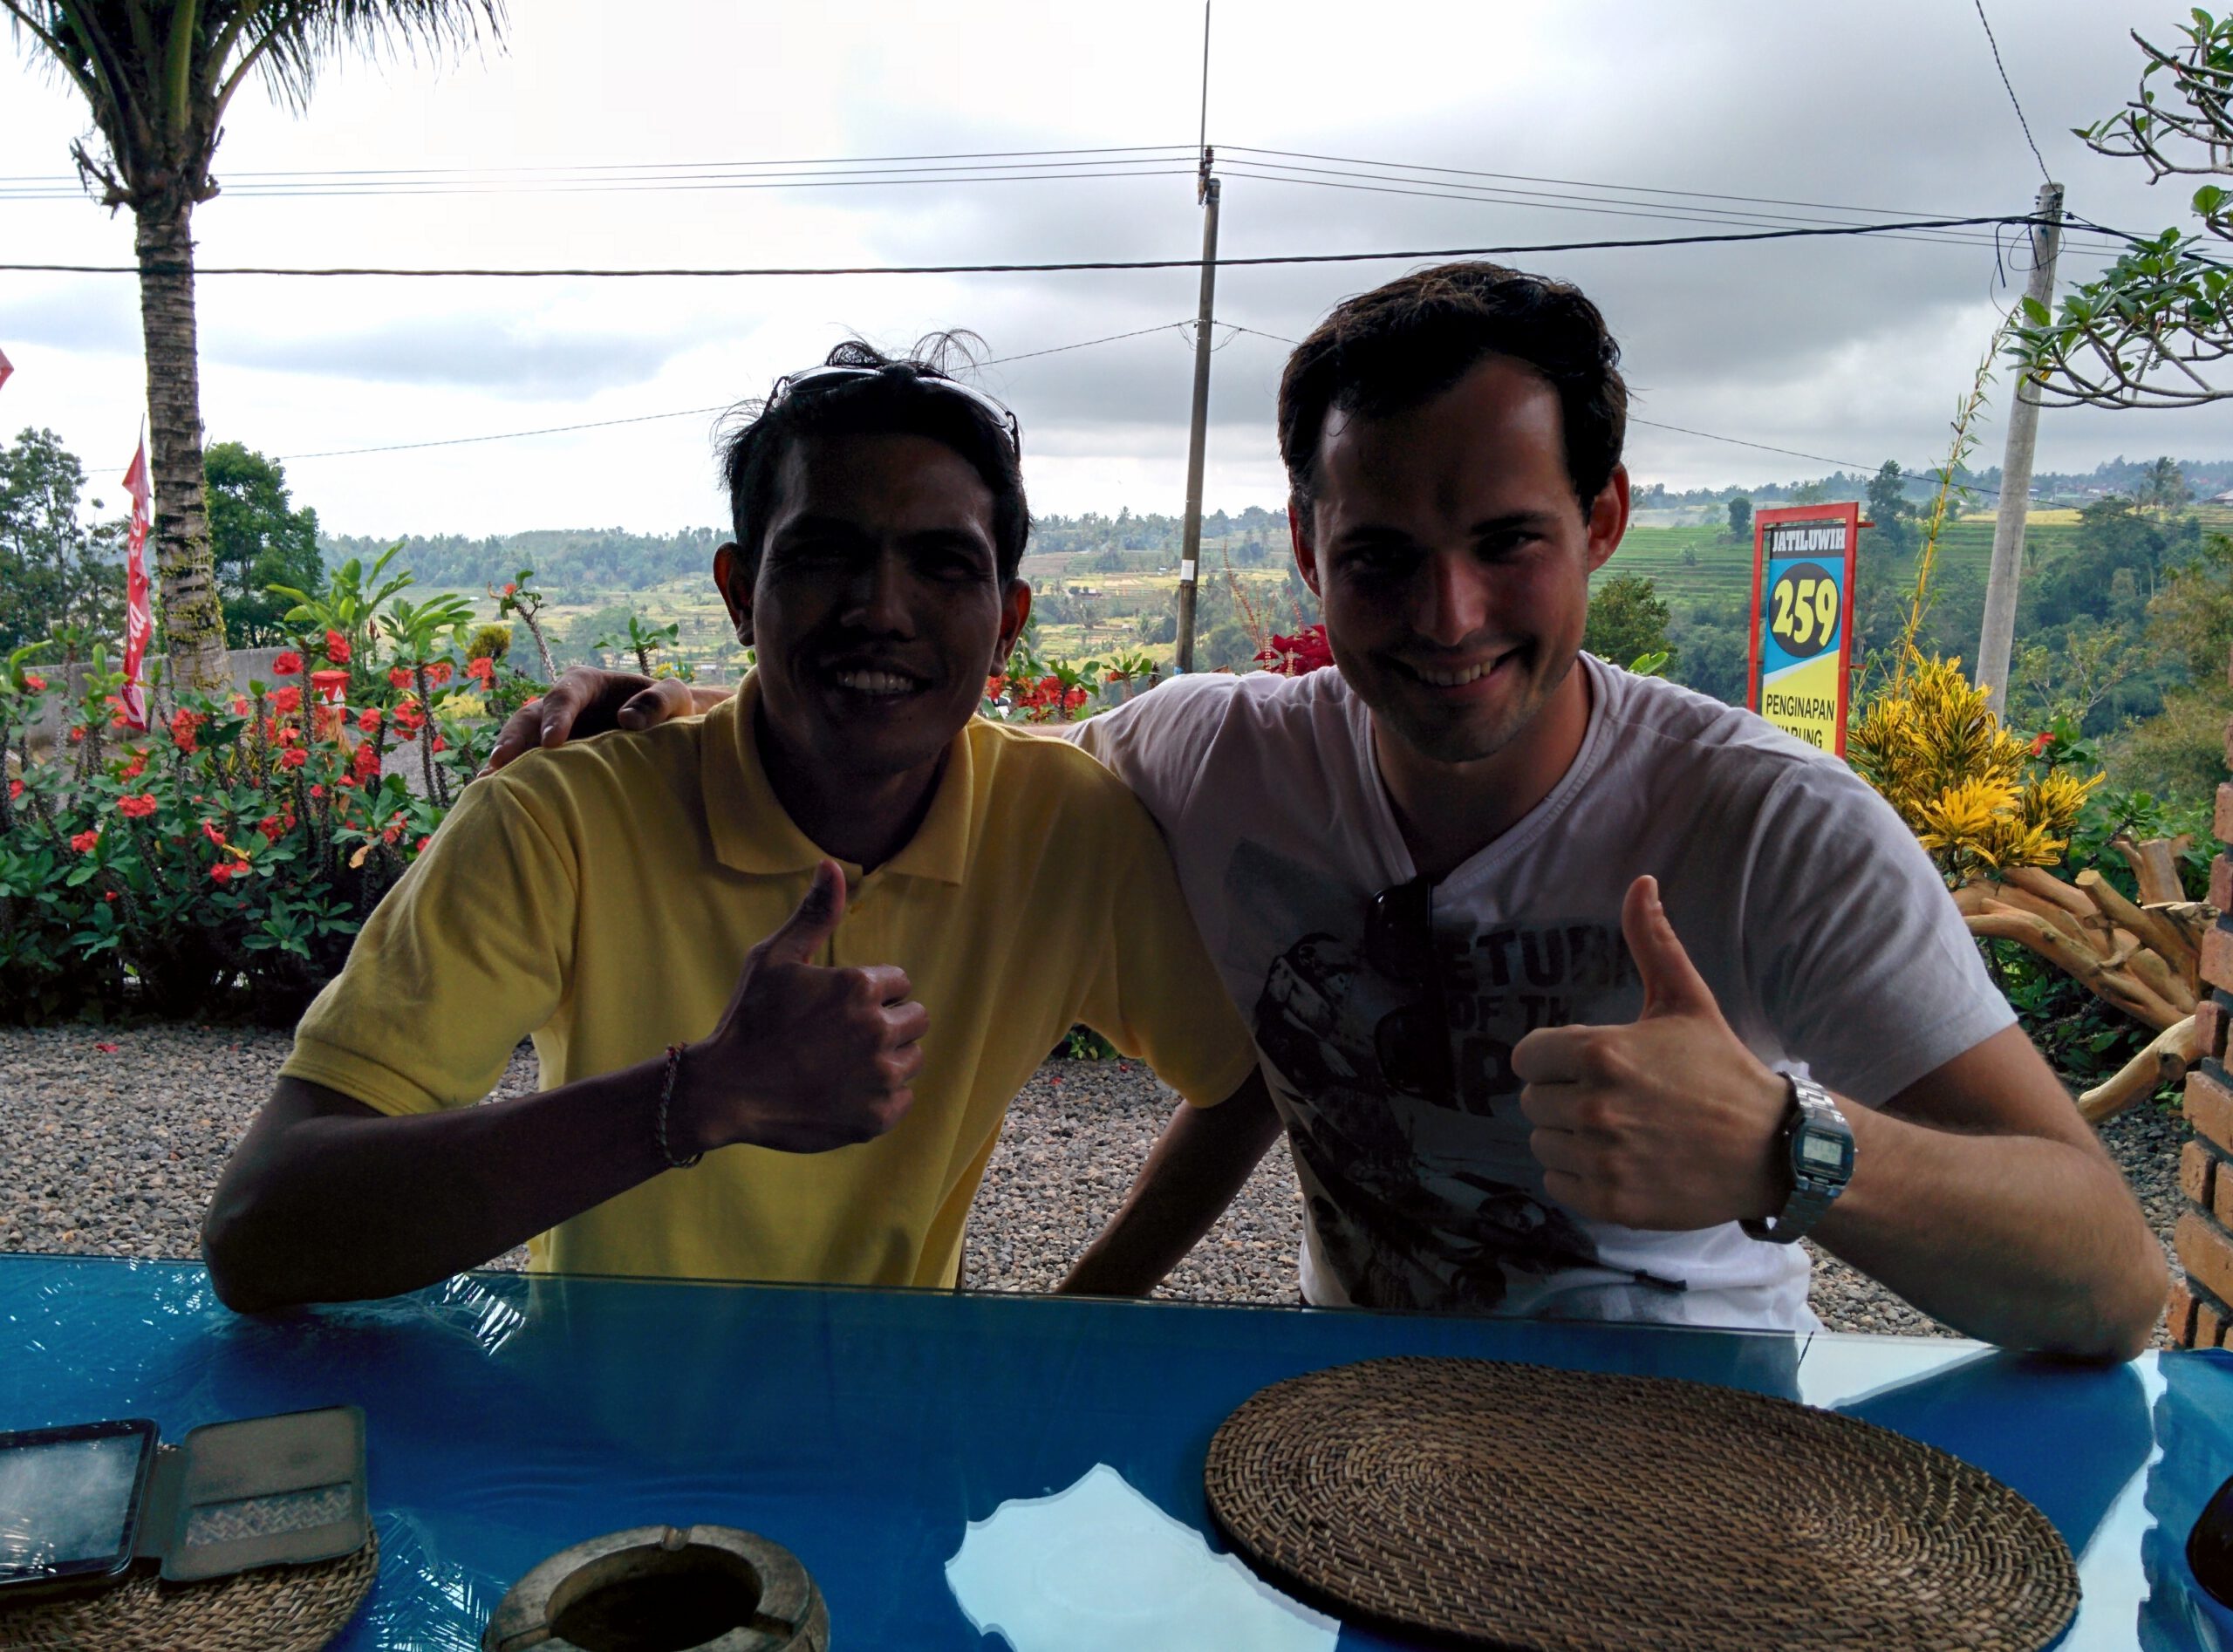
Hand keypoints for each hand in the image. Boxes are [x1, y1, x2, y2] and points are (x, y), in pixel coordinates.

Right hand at [480, 667, 696, 774]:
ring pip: (520, 742)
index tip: (552, 742)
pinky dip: (511, 778)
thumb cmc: (671, 709)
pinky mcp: (551, 756)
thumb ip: (659, 700)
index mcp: (585, 684)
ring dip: (504, 761)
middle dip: (513, 739)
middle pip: (528, 718)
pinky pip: (527, 765)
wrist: (670, 730)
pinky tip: (497, 799)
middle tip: (501, 764)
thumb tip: (627, 720)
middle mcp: (561, 705)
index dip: (556, 716)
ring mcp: (552, 731)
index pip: (564, 695)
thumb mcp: (674, 697)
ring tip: (487, 785)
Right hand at [676, 860, 927, 1155]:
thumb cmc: (750, 1020)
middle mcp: (877, 1031)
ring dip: (889, 1058)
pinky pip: (903, 1098)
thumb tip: (833, 865)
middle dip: (888, 1022)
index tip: (840, 1007)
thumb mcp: (775, 957)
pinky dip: (882, 1096)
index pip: (900, 982)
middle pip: (916, 1019)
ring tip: (845, 1063)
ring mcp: (879, 1078)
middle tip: (845, 1036)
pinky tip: (846, 1090)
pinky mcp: (876, 1117)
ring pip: (913, 1059)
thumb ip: (814, 914)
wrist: (726, 1091)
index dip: (873, 992)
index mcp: (859, 988)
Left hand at [1511, 875, 1788, 1230]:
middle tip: (1612, 1100)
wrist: (1770, 1148)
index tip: (1587, 1067)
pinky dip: (1578, 1177)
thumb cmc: (1721, 1070)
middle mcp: (1595, 1106)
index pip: (1527, 1057)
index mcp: (1602, 1053)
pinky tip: (1618, 1162)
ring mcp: (1602, 1157)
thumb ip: (1652, 942)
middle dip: (1563, 1098)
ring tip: (1619, 1131)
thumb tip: (1641, 884)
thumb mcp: (1686, 1001)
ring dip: (1569, 1139)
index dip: (1553, 1061)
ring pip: (1542, 1144)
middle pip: (1532, 1102)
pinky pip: (1556, 1184)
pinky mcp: (1611, 1201)